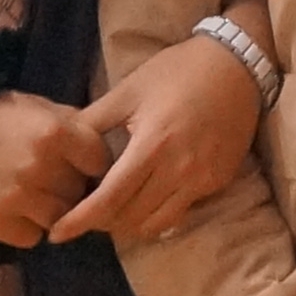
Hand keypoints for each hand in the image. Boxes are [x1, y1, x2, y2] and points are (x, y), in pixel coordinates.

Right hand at [0, 90, 113, 245]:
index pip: (100, 160)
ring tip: (36, 195)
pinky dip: (27, 227)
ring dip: (53, 210)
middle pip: (80, 191)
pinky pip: (32, 237)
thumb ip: (72, 124)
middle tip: (55, 178)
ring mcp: (18, 199)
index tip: (83, 163)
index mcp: (54, 133)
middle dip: (72, 186)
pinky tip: (16, 210)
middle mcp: (40, 167)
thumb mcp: (37, 106)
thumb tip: (104, 146)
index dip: (93, 162)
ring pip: (60, 218)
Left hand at [56, 32, 265, 246]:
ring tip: (114, 211)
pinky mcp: (217, 181)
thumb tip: (58, 146)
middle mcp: (178, 169)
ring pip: (156, 223)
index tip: (57, 232)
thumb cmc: (178, 71)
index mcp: (152, 145)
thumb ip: (93, 121)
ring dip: (129, 224)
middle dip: (101, 222)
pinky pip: (180, 212)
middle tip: (84, 214)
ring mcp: (202, 179)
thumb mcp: (129, 89)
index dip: (80, 220)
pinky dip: (157, 215)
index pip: (109, 198)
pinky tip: (145, 201)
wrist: (238, 63)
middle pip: (130, 217)